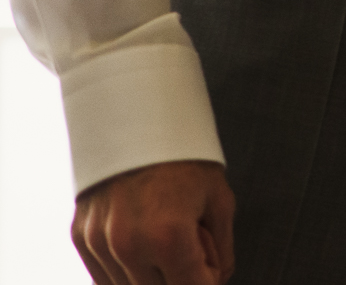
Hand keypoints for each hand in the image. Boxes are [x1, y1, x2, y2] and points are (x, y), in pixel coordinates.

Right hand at [73, 160, 234, 284]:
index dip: (207, 281)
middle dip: (181, 277)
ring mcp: (100, 243)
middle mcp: (129, 245)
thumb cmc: (185, 158)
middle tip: (192, 247)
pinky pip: (103, 277)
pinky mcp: (81, 237)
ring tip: (167, 238)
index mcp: (169, 236)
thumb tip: (216, 280)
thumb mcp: (219, 201)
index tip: (211, 269)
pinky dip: (127, 270)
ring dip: (153, 275)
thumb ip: (221, 251)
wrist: (138, 119)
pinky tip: (144, 243)